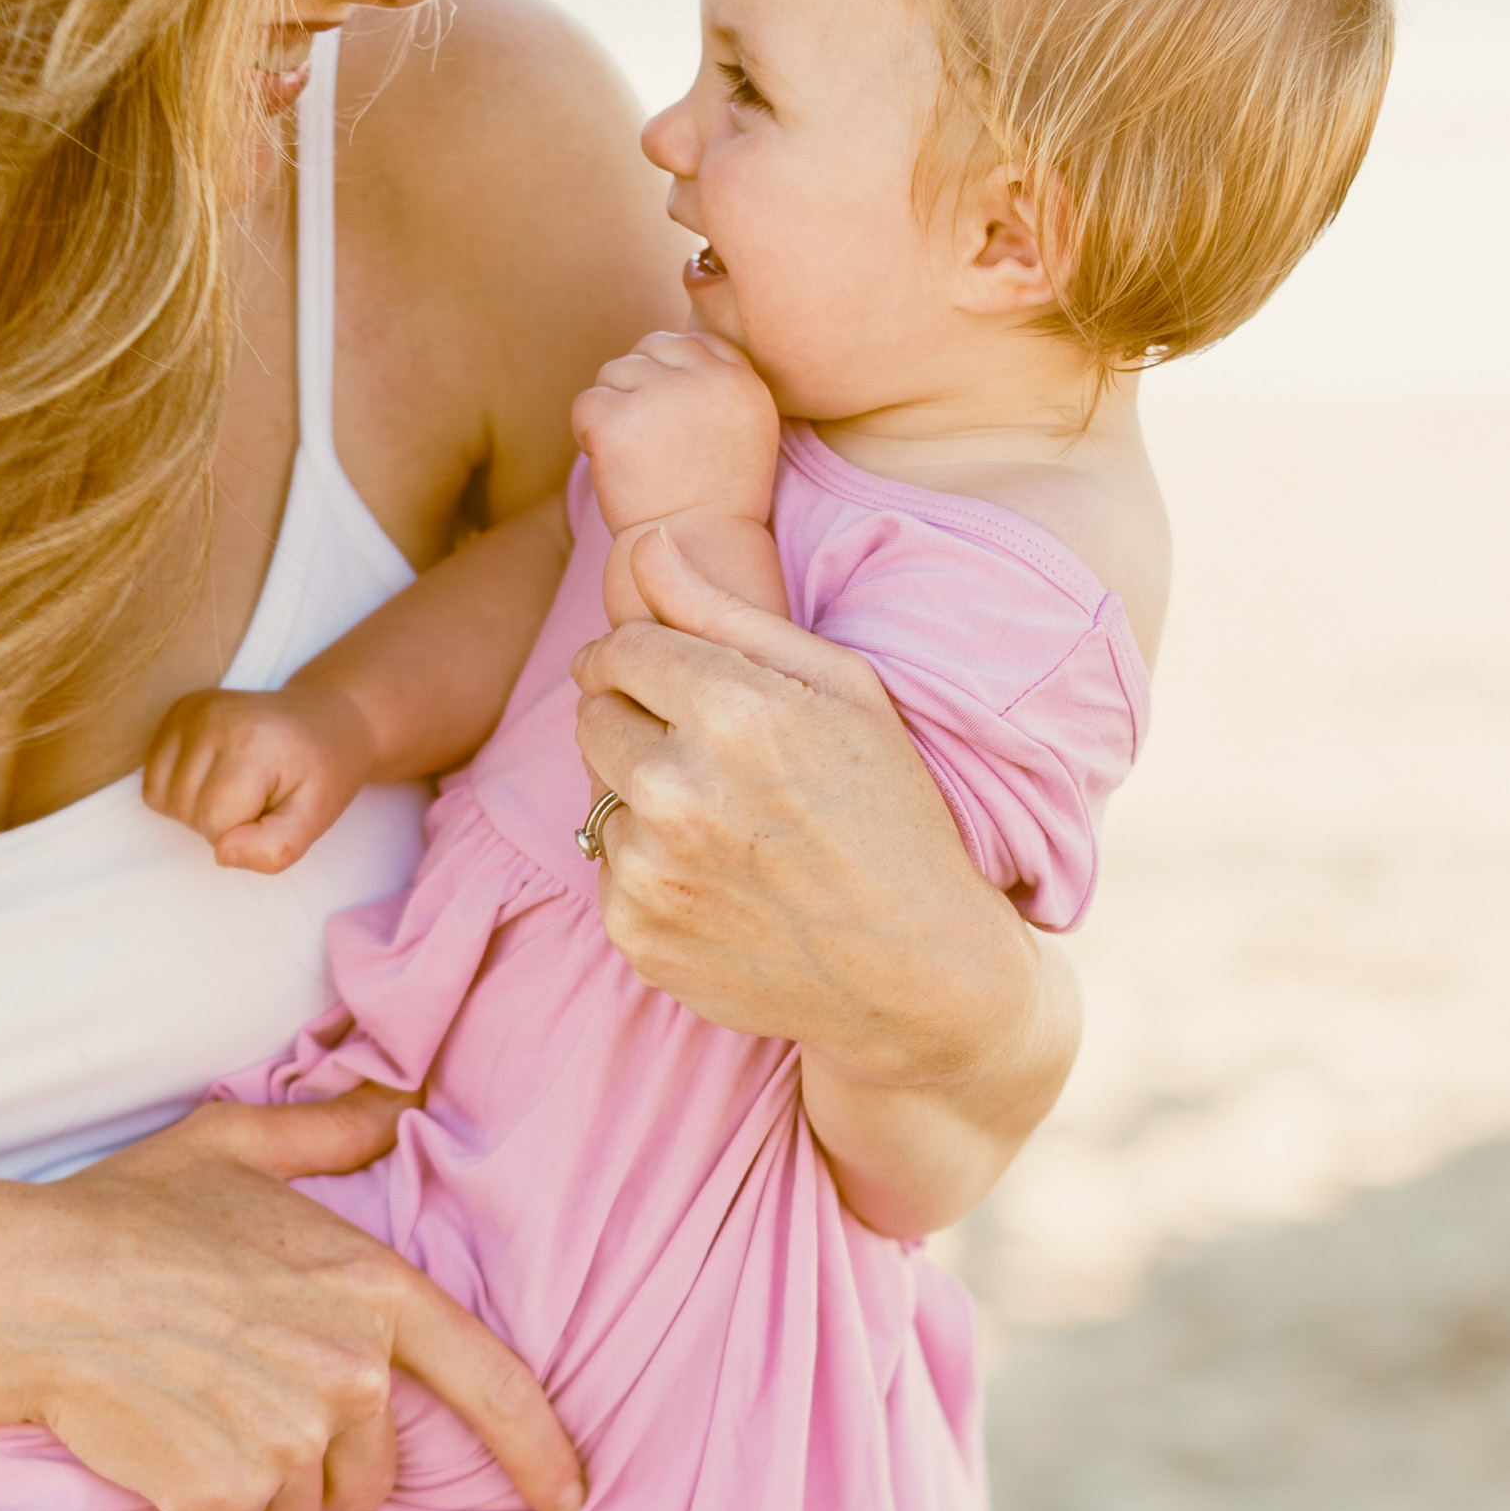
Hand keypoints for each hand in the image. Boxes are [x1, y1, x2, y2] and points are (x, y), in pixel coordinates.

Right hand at [0, 1090, 584, 1510]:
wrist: (27, 1287)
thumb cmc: (126, 1213)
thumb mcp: (234, 1145)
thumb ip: (331, 1131)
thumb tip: (399, 1102)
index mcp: (371, 1289)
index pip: (492, 1383)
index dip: (540, 1449)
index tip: (564, 1495)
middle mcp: (349, 1372)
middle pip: (378, 1467)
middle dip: (324, 1452)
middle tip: (245, 1393)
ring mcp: (291, 1439)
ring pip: (309, 1504)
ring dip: (265, 1478)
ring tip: (199, 1407)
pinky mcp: (229, 1489)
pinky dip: (211, 1498)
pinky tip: (167, 1436)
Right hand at [144, 680, 375, 872]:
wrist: (323, 720)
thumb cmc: (320, 773)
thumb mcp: (315, 819)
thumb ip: (276, 848)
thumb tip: (222, 854)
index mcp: (252, 744)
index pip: (216, 824)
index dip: (243, 834)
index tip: (272, 809)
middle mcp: (213, 719)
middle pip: (187, 811)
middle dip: (220, 822)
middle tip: (257, 797)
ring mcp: (190, 712)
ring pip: (163, 798)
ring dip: (196, 809)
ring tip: (236, 785)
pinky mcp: (177, 712)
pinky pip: (153, 780)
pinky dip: (178, 791)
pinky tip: (214, 775)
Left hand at [569, 329, 781, 538]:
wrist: (693, 556)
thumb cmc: (713, 502)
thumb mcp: (742, 432)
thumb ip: (715, 384)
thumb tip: (660, 350)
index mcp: (743, 380)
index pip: (693, 341)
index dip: (671, 373)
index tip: (671, 420)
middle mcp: (707, 380)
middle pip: (650, 348)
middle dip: (640, 385)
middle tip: (647, 441)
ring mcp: (660, 397)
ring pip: (614, 371)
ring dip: (614, 408)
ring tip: (636, 457)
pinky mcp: (617, 422)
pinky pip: (585, 404)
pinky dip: (588, 434)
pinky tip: (611, 465)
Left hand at [569, 532, 1058, 1160]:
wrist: (917, 969)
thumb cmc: (891, 810)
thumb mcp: (840, 689)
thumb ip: (725, 610)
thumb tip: (642, 541)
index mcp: (732, 711)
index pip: (619, 649)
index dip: (640, 656)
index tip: (664, 673)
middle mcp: (677, 790)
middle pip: (592, 716)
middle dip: (634, 718)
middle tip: (704, 750)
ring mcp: (650, 871)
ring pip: (595, 795)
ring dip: (640, 797)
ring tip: (724, 823)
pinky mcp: (636, 935)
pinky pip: (607, 871)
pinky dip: (648, 869)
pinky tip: (719, 880)